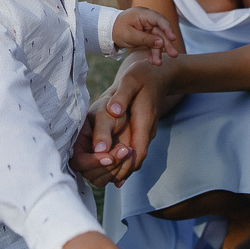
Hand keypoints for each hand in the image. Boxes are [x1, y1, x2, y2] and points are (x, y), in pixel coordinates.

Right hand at [71, 104, 132, 188]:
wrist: (124, 114)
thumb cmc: (110, 111)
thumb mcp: (105, 116)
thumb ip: (101, 132)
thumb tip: (99, 149)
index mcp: (77, 143)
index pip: (78, 161)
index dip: (93, 162)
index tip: (110, 157)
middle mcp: (84, 157)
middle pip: (90, 174)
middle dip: (109, 166)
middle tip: (125, 149)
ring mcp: (95, 165)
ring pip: (101, 180)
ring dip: (117, 170)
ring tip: (129, 150)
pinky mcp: (108, 170)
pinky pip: (113, 179)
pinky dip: (124, 171)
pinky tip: (131, 156)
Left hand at [79, 56, 173, 186]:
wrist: (156, 75)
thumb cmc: (142, 76)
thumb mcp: (131, 81)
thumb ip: (122, 97)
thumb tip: (114, 112)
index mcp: (144, 122)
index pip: (137, 152)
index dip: (122, 163)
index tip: (103, 164)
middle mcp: (146, 133)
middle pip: (134, 163)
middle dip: (116, 171)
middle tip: (93, 173)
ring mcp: (143, 135)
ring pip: (133, 161)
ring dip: (116, 169)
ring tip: (94, 172)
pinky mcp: (138, 134)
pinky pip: (130, 154)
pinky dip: (118, 162)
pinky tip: (102, 165)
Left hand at [112, 8, 178, 65]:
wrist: (108, 31)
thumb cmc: (117, 29)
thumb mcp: (130, 35)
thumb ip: (145, 39)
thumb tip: (161, 43)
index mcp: (143, 14)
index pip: (159, 19)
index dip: (167, 28)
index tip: (172, 38)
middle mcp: (148, 20)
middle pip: (160, 31)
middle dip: (166, 44)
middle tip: (174, 55)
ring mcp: (147, 27)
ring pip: (157, 40)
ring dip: (158, 52)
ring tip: (158, 63)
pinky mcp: (146, 35)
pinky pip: (152, 44)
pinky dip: (152, 52)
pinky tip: (153, 61)